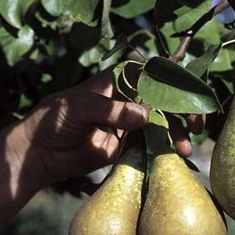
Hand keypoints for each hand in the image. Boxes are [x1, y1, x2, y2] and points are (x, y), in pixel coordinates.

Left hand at [18, 67, 203, 184]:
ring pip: (161, 125)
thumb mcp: (79, 108)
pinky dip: (164, 150)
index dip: (172, 85)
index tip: (185, 99)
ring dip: (176, 135)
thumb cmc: (53, 119)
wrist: (40, 153)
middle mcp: (128, 100)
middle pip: (163, 102)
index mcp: (118, 81)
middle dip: (181, 112)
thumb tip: (145, 115)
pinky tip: (175, 157)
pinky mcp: (127, 146)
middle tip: (195, 126)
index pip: (151, 76)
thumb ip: (111, 111)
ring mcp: (129, 124)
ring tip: (184, 149)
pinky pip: (151, 146)